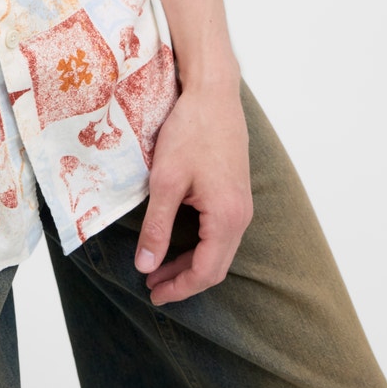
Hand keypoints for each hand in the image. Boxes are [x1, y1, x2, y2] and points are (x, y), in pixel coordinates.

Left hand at [134, 79, 251, 303]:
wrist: (214, 94)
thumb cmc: (190, 132)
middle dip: (183, 280)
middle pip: (215, 267)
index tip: (152, 293)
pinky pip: (221, 233)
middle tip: (152, 285)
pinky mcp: (236, 193)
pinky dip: (199, 245)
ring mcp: (242, 205)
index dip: (179, 288)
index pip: (206, 272)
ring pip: (219, 251)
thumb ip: (157, 227)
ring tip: (158, 267)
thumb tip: (144, 265)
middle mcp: (241, 217)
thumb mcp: (166, 182)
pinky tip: (177, 240)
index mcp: (227, 218)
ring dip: (190, 263)